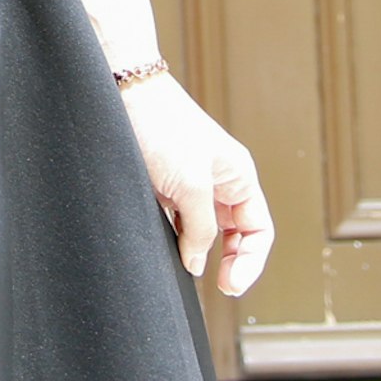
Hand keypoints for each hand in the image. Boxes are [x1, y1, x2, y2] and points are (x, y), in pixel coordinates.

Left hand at [121, 74, 274, 296]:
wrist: (122, 94)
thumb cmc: (161, 128)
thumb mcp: (189, 185)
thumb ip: (200, 230)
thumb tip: (199, 263)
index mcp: (238, 177)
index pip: (259, 230)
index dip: (251, 261)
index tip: (230, 286)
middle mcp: (220, 182)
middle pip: (237, 235)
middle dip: (232, 262)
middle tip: (220, 287)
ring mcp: (193, 185)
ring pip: (207, 232)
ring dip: (201, 252)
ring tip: (187, 269)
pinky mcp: (166, 187)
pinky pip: (181, 222)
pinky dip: (178, 240)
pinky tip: (169, 251)